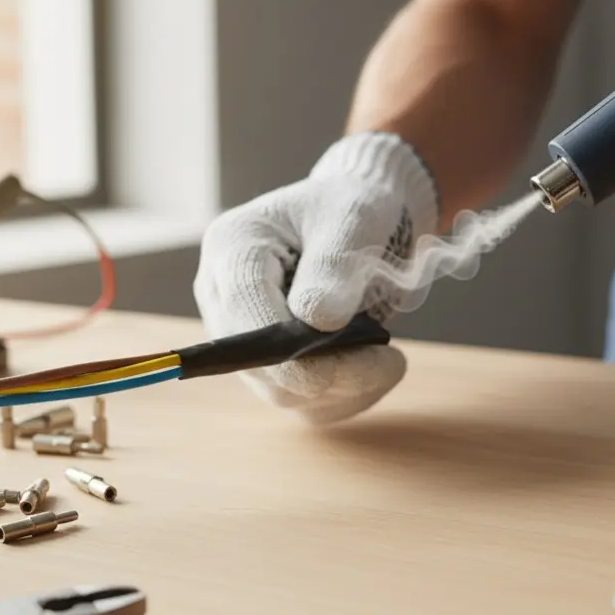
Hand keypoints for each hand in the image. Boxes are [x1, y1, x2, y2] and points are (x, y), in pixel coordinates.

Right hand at [192, 132, 439, 423]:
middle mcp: (223, 299)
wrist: (356, 225)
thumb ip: (335, 263)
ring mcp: (243, 340)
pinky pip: (305, 405)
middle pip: (257, 362)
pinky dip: (348, 396)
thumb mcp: (352, 218)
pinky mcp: (270, 369)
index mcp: (232, 247)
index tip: (343, 357)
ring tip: (390, 360)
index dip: (285, 343)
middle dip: (327, 372)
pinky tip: (378, 370)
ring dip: (344, 388)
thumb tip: (318, 321)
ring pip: (283, 393)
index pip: (243, 306)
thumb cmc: (349, 210)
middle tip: (391, 360)